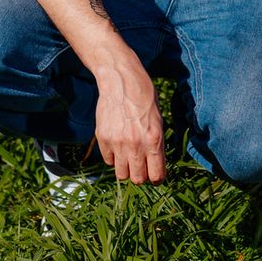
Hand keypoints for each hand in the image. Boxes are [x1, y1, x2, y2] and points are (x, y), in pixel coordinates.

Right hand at [90, 55, 165, 183]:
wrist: (120, 81)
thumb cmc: (144, 97)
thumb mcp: (158, 120)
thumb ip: (156, 144)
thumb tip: (154, 164)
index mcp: (154, 140)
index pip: (156, 176)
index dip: (156, 178)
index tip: (155, 175)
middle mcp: (136, 145)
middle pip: (137, 179)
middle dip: (140, 176)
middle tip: (141, 167)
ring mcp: (117, 143)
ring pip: (121, 174)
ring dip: (126, 168)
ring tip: (128, 156)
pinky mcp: (103, 139)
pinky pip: (107, 160)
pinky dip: (112, 157)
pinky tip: (117, 144)